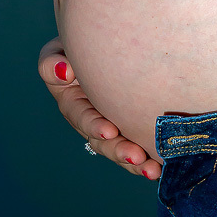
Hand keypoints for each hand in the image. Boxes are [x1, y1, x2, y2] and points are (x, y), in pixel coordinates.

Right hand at [37, 37, 161, 180]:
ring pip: (123, 150)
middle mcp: (93, 121)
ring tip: (153, 170)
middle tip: (136, 156)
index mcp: (74, 105)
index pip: (83, 118)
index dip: (95, 126)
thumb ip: (52, 62)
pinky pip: (142, 145)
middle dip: (119, 151)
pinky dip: (152, 158)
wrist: (103, 45)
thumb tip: (64, 72)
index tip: (109, 131)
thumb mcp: (57, 52)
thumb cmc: (78, 48)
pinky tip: (164, 166)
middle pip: (104, 142)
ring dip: (137, 163)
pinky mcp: (134, 129)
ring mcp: (115, 127)